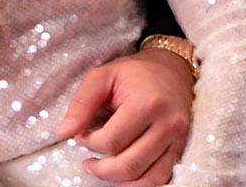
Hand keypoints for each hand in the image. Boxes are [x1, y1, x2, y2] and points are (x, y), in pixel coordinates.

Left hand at [57, 47, 194, 186]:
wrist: (172, 69)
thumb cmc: (133, 73)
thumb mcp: (102, 77)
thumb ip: (81, 103)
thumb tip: (63, 132)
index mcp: (147, 103)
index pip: (112, 141)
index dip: (89, 143)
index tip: (80, 135)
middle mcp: (168, 125)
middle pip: (129, 165)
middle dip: (101, 169)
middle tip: (87, 162)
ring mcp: (178, 140)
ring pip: (146, 178)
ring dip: (118, 180)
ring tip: (102, 169)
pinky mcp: (181, 149)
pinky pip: (162, 179)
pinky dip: (140, 184)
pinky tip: (123, 176)